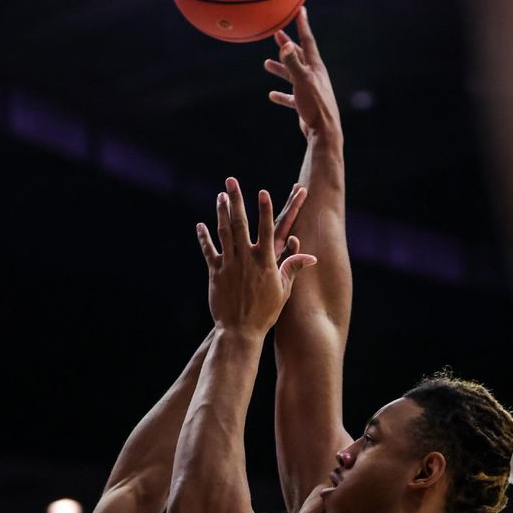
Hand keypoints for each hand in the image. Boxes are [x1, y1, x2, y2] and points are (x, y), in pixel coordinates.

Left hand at [196, 177, 316, 334]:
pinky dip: (204, 237)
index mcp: (265, 261)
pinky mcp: (215, 273)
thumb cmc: (266, 311)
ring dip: (221, 212)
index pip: (266, 229)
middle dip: (236, 200)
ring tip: (220, 195)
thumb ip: (293, 268)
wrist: (240, 331)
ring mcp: (229, 264)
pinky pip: (209, 251)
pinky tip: (200, 225)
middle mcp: (246, 259)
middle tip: (231, 181)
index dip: (265, 209)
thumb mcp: (284, 290)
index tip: (263, 192)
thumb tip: (312, 257)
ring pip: (223, 232)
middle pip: (240, 223)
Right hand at [264, 7, 341, 137]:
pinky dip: (282, 95)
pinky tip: (272, 95)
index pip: (308, 41)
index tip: (299, 10)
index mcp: (316, 67)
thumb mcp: (302, 80)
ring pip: (293, 75)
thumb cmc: (316, 104)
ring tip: (266, 64)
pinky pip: (291, 97)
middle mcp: (314, 76)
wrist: (324, 131)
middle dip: (288, 45)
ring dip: (281, 69)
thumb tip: (285, 45)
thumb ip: (293, 63)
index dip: (303, 25)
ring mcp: (310, 90)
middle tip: (277, 34)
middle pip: (299, 56)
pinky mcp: (305, 104)